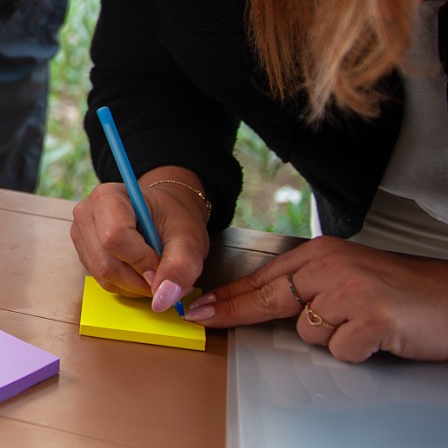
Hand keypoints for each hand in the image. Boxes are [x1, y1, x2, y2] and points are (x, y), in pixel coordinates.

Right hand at [70, 168, 210, 312]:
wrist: (162, 212)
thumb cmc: (173, 217)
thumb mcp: (188, 238)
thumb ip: (180, 266)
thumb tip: (163, 299)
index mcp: (108, 197)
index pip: (114, 238)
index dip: (141, 261)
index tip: (162, 266)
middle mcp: (86, 214)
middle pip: (106, 263)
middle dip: (139, 279)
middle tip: (163, 275)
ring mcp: (81, 235)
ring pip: (103, 276)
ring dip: (134, 285)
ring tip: (154, 271)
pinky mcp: (84, 253)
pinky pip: (102, 280)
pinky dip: (126, 285)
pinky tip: (140, 271)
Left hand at [182, 237, 447, 362]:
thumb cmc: (405, 291)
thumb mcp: (350, 275)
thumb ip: (312, 285)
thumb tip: (270, 303)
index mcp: (322, 253)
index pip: (264, 276)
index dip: (230, 295)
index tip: (201, 305)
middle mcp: (330, 266)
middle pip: (268, 296)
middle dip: (234, 311)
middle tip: (205, 317)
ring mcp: (349, 290)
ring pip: (308, 331)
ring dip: (334, 338)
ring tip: (366, 325)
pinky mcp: (369, 317)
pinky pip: (340, 349)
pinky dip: (358, 351)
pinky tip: (380, 336)